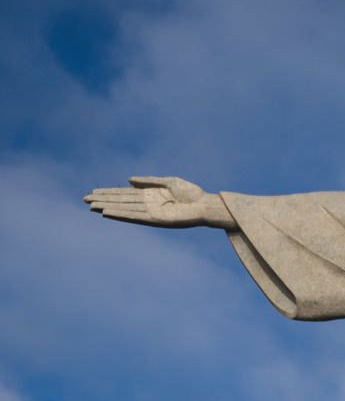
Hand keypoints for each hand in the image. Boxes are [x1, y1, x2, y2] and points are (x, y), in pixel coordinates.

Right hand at [84, 176, 233, 228]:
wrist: (204, 204)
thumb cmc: (190, 193)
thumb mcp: (167, 182)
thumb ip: (148, 181)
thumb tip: (128, 180)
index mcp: (149, 195)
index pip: (124, 194)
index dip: (109, 193)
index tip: (93, 193)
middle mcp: (147, 205)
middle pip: (120, 202)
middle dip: (103, 200)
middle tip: (84, 200)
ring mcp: (150, 213)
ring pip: (124, 210)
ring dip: (107, 208)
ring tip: (91, 206)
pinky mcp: (155, 220)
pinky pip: (134, 217)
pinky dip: (121, 215)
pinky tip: (108, 212)